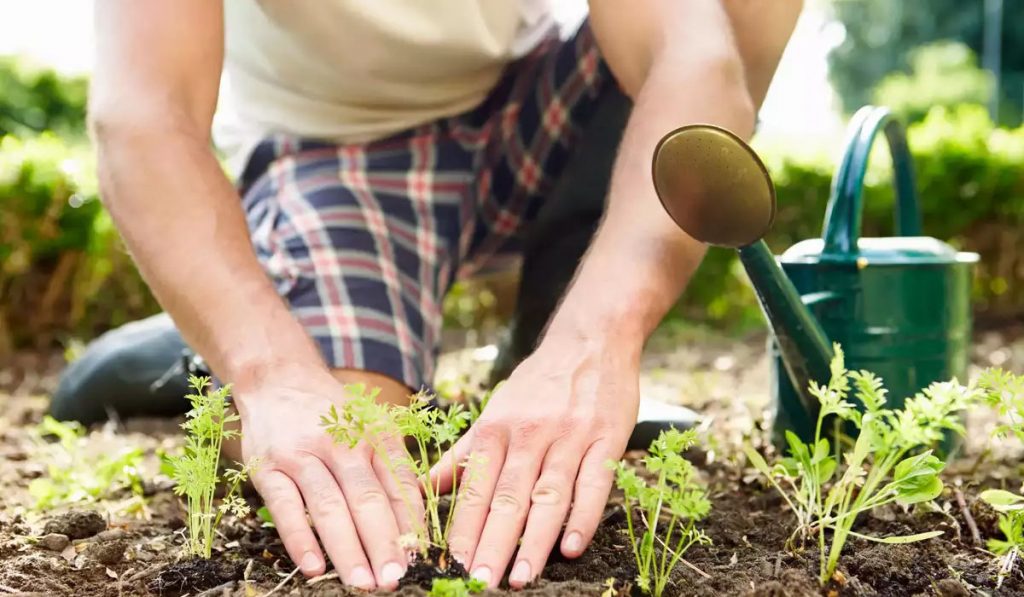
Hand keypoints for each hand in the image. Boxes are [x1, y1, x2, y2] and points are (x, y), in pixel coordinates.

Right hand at [235, 364, 423, 589]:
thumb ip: (390, 467)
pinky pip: (285, 507)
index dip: (411, 523)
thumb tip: (415, 523)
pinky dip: (300, 539)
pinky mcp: (268, 467)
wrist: (278, 378)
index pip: (398, 483)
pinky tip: (314, 567)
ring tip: (362, 582)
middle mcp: (341, 443)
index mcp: (374, 434)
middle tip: (395, 578)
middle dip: (384, 543)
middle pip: (367, 499)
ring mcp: (302, 455)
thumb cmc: (332, 413)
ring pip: (329, 506)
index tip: (421, 558)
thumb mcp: (370, 426)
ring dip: (348, 548)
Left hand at [432, 337, 639, 587]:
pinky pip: (594, 483)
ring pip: (548, 495)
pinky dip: (583, 516)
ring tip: (521, 577)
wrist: (590, 341)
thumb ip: (463, 454)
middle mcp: (529, 434)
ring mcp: (569, 437)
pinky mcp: (606, 439)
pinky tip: (572, 547)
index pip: (476, 488)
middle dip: (492, 544)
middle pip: (508, 497)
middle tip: (480, 583)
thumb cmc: (538, 383)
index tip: (451, 566)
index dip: (464, 529)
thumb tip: (422, 487)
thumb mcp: (495, 411)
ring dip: (535, 540)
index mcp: (497, 429)